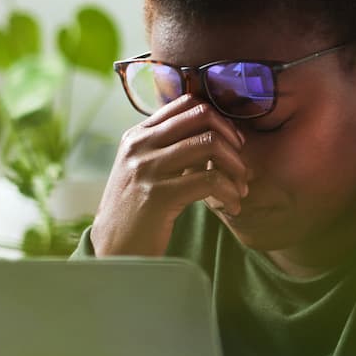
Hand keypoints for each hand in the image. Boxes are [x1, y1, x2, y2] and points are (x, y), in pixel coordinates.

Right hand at [90, 95, 250, 257]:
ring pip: (210, 144)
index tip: (232, 142)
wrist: (114, 251)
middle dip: (232, 139)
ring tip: (240, 188)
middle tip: (241, 164)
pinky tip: (232, 205)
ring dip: (236, 167)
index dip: (218, 119)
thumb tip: (212, 135)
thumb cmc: (136, 214)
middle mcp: (140, 145)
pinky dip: (229, 192)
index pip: (186, 103)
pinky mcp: (159, 195)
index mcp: (137, 135)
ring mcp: (147, 168)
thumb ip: (170, 150)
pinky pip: (210, 180)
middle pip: (201, 117)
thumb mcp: (145, 172)